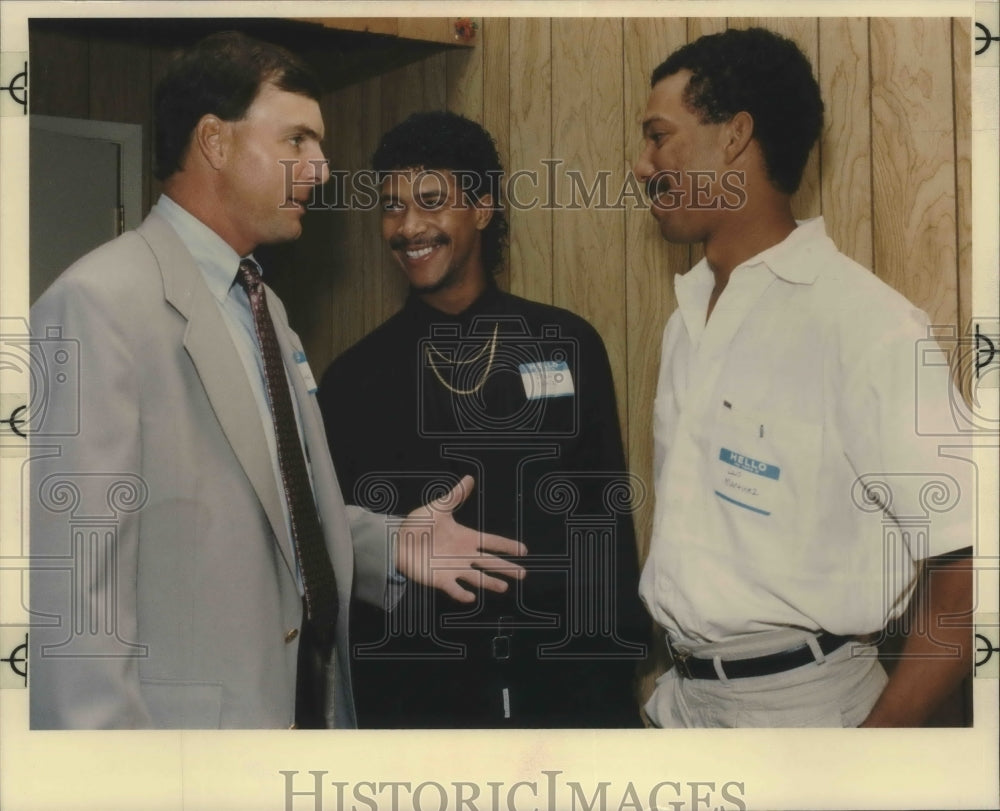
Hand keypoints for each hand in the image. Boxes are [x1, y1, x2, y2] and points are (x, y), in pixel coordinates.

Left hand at [395, 475, 527, 602]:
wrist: (397, 541)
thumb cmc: (418, 525)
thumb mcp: (437, 508)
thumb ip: (455, 496)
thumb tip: (469, 478)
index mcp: (466, 538)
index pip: (492, 541)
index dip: (507, 545)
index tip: (523, 550)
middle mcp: (464, 555)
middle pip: (490, 562)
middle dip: (506, 568)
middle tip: (523, 574)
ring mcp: (453, 569)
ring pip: (477, 578)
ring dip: (490, 583)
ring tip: (504, 587)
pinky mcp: (440, 580)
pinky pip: (454, 588)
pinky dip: (462, 593)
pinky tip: (471, 597)